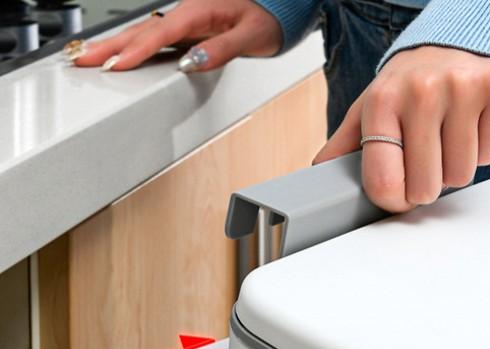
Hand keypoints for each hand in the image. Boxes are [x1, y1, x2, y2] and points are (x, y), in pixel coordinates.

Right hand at [71, 0, 281, 71]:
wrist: (275, 9)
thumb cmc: (265, 19)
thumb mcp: (249, 36)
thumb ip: (221, 50)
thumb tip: (192, 62)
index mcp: (198, 11)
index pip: (160, 33)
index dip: (136, 50)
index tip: (116, 65)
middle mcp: (186, 12)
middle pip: (141, 31)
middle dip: (110, 46)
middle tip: (81, 60)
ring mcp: (183, 21)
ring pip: (142, 33)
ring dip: (114, 46)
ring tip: (87, 58)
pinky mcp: (184, 29)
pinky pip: (153, 38)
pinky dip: (132, 46)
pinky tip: (118, 56)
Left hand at [314, 47, 489, 212]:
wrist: (459, 37)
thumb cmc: (412, 83)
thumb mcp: (371, 107)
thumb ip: (345, 145)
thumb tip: (320, 177)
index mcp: (382, 101)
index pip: (384, 184)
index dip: (395, 200)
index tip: (400, 191)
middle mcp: (421, 91)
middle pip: (425, 189)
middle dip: (427, 182)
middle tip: (427, 153)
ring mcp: (463, 87)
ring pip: (460, 176)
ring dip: (454, 165)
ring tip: (448, 134)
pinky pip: (487, 156)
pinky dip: (481, 148)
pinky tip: (471, 123)